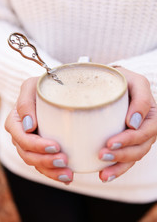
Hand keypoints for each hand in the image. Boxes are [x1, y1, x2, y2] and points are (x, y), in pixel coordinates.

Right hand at [5, 77, 72, 183]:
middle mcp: (21, 136)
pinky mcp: (42, 149)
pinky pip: (45, 165)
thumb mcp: (32, 87)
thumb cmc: (41, 86)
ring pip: (36, 164)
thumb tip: (28, 125)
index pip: (22, 138)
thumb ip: (25, 102)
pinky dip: (55, 172)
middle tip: (64, 161)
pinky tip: (67, 176)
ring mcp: (31, 145)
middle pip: (28, 155)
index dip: (36, 146)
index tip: (55, 146)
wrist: (52, 91)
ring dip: (51, 171)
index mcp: (16, 122)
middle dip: (45, 161)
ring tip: (68, 175)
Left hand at [99, 67, 156, 181]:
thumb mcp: (136, 82)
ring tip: (103, 174)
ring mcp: (138, 138)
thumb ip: (141, 98)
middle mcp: (147, 129)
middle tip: (102, 155)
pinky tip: (104, 174)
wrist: (116, 83)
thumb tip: (133, 123)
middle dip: (122, 155)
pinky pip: (126, 159)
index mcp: (152, 115)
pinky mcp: (127, 142)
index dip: (129, 140)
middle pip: (140, 148)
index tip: (110, 142)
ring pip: (133, 157)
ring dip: (119, 166)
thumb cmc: (126, 80)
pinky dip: (117, 168)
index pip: (145, 132)